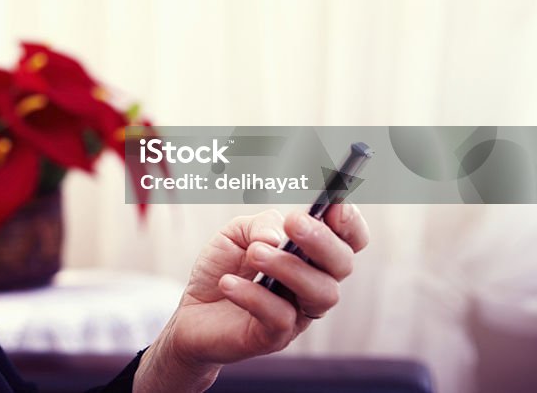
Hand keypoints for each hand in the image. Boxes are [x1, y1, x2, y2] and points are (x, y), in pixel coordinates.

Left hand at [134, 204, 369, 391]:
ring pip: (322, 293)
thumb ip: (260, 225)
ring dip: (289, 266)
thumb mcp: (236, 234)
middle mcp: (313, 283)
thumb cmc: (223, 267)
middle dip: (322, 240)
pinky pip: (280, 317)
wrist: (191, 310)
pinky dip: (253, 295)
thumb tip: (276, 237)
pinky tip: (228, 282)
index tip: (335, 204)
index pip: (348, 240)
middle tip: (293, 223)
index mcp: (310, 255)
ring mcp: (298, 313)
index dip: (350, 222)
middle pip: (343, 264)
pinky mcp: (275, 337)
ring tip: (255, 253)